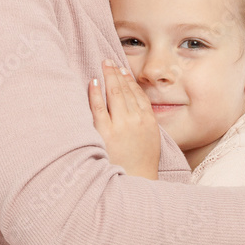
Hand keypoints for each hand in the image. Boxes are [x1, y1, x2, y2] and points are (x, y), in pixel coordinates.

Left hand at [88, 60, 160, 178]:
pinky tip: (93, 82)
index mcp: (149, 122)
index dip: (130, 81)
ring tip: (103, 66)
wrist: (136, 182)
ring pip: (114, 95)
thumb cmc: (141, 165)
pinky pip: (99, 108)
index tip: (123, 70)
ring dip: (108, 77)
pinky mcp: (105, 133)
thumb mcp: (151, 141)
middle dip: (117, 74)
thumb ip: (145, 124)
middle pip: (126, 91)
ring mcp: (121, 126)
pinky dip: (95, 93)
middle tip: (108, 61)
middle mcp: (136, 120)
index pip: (138, 95)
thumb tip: (136, 112)